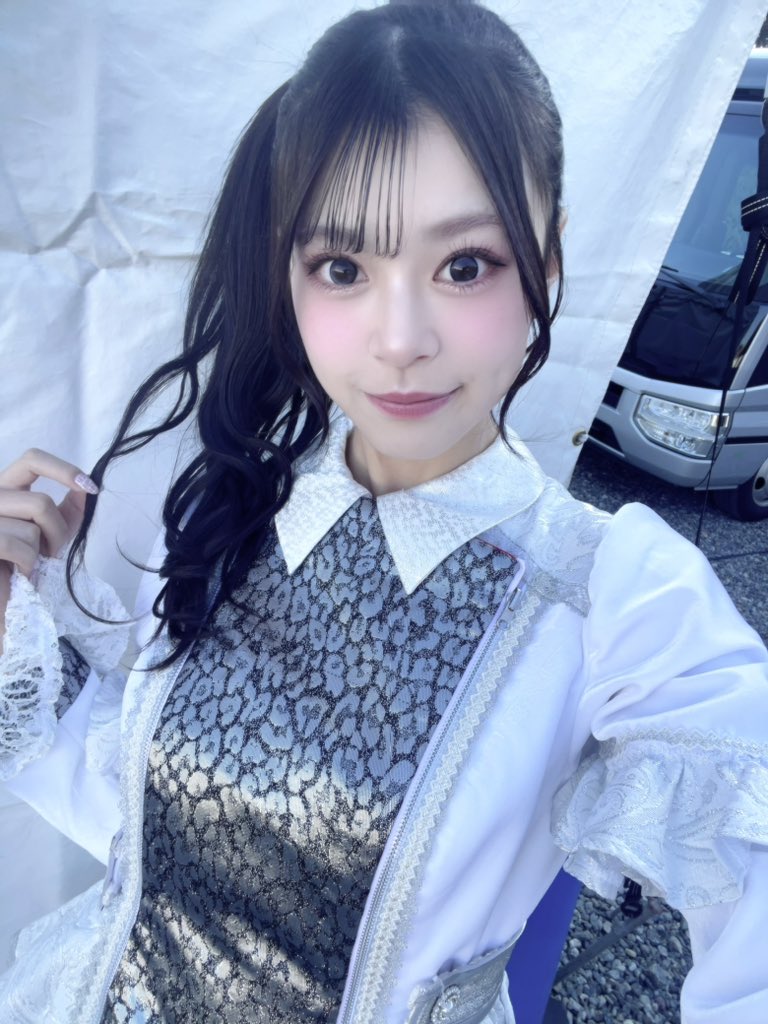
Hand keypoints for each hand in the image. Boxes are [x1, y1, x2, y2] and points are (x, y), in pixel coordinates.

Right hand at [0, 449, 97, 647]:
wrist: (1, 600)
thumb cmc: (21, 564)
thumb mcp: (50, 533)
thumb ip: (67, 510)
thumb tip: (87, 487)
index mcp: (5, 489)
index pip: (32, 459)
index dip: (64, 469)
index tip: (90, 487)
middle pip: (41, 502)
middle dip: (57, 532)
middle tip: (51, 552)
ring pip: (31, 527)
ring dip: (40, 552)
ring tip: (28, 565)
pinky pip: (18, 545)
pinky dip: (27, 563)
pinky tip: (19, 573)